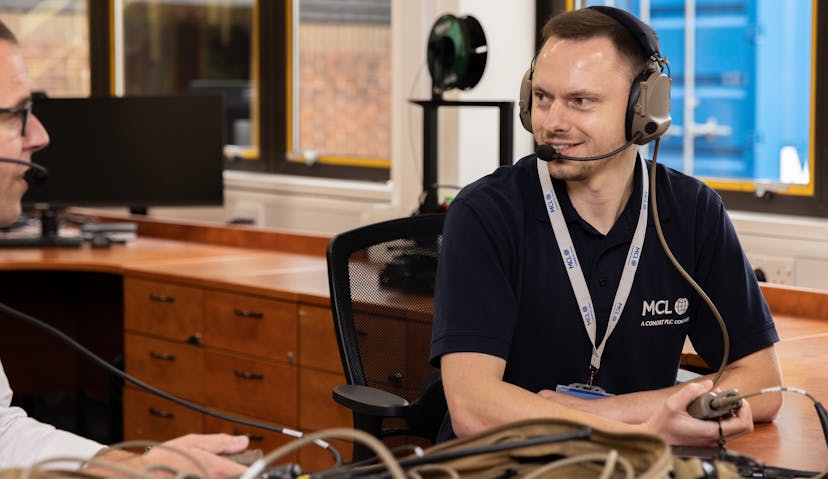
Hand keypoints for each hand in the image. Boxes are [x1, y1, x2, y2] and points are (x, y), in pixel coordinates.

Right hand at [93, 433, 249, 478]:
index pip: (247, 472)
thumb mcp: (194, 442)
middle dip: (234, 472)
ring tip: (201, 468)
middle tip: (221, 465)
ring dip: (222, 474)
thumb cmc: (167, 458)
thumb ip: (222, 443)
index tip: (255, 465)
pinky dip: (212, 477)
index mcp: (216, 468)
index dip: (253, 468)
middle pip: (237, 477)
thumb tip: (244, 442)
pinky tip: (197, 473)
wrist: (143, 474)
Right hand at [642, 380, 752, 445]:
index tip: (734, 397)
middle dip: (738, 409)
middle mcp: (713, 439)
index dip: (743, 409)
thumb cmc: (661, 425)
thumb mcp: (672, 404)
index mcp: (709, 432)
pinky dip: (722, 417)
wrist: (652, 439)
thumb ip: (691, 391)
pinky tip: (708, 406)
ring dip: (730, 412)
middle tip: (725, 396)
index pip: (741, 424)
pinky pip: (724, 429)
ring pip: (734, 429)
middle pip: (743, 427)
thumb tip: (708, 384)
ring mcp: (711, 441)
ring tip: (714, 398)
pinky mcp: (707, 439)